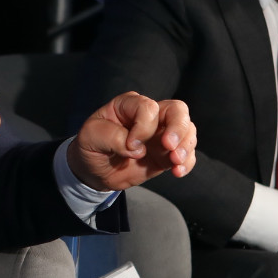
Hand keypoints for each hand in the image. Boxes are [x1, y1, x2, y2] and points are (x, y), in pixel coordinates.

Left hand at [67, 92, 196, 191]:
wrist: (95, 170)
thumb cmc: (91, 146)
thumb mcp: (90, 137)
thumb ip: (112, 137)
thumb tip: (137, 148)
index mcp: (129, 105)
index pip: (148, 107)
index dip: (143, 126)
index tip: (130, 145)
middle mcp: (150, 115)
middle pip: (177, 110)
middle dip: (177, 128)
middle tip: (169, 147)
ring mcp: (161, 133)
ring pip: (187, 130)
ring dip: (185, 146)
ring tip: (175, 163)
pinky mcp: (167, 153)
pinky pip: (187, 153)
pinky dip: (187, 162)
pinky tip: (178, 172)